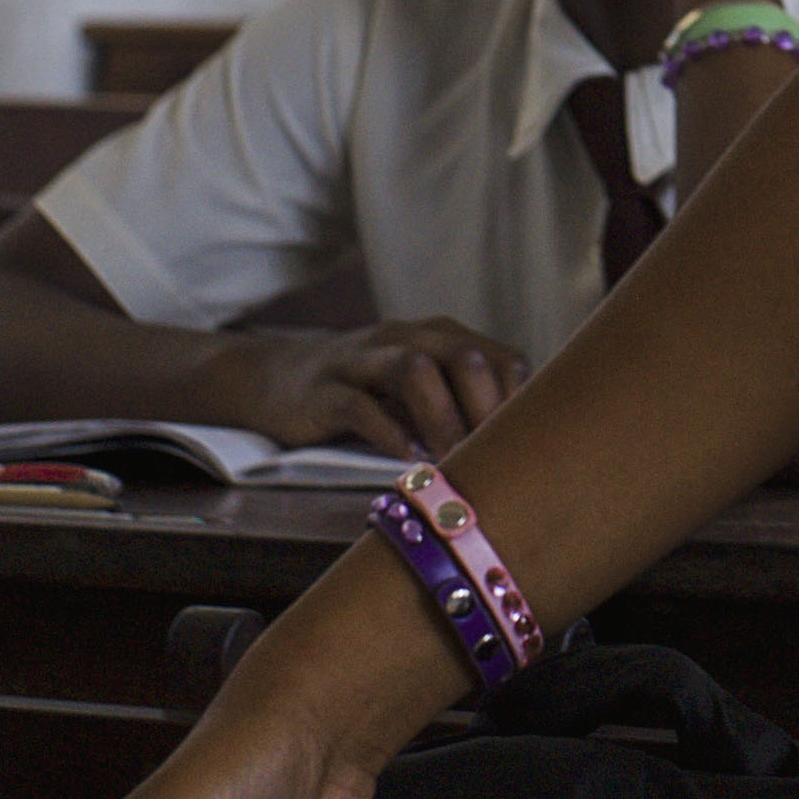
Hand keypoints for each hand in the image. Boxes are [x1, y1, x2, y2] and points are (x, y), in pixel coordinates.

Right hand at [231, 318, 525, 457]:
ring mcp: (363, 360)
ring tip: (449, 461)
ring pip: (414, 370)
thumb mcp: (419, 390)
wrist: (278, 380)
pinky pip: (361, 405)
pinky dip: (389, 434)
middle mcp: (407, 337)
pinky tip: (406, 460)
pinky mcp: (324, 390)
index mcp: (441, 336)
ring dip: (440, 419)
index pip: (502, 359)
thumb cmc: (366, 393)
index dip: (517, 404)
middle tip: (489, 460)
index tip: (521, 449)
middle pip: (465, 358)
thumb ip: (462, 405)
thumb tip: (517, 448)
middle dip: (484, 412)